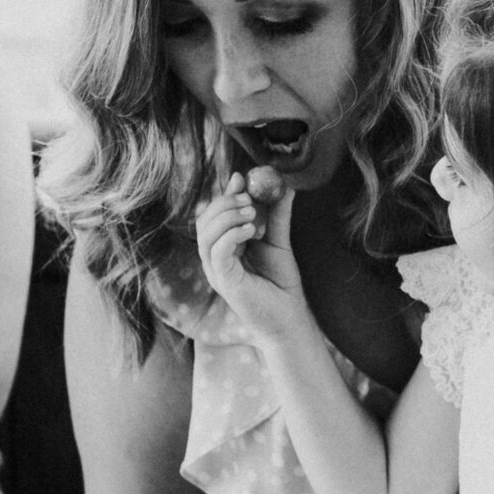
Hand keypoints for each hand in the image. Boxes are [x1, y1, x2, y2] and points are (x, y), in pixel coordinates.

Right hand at [195, 168, 308, 340]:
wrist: (289, 316)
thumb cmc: (281, 282)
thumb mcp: (279, 240)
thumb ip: (278, 214)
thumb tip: (286, 185)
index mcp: (224, 245)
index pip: (215, 213)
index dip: (225, 193)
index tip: (240, 177)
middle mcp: (215, 257)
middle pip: (204, 220)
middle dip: (224, 203)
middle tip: (248, 199)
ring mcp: (216, 270)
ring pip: (205, 234)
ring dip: (227, 217)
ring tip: (253, 215)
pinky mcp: (222, 281)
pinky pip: (216, 252)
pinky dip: (230, 235)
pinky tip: (251, 230)